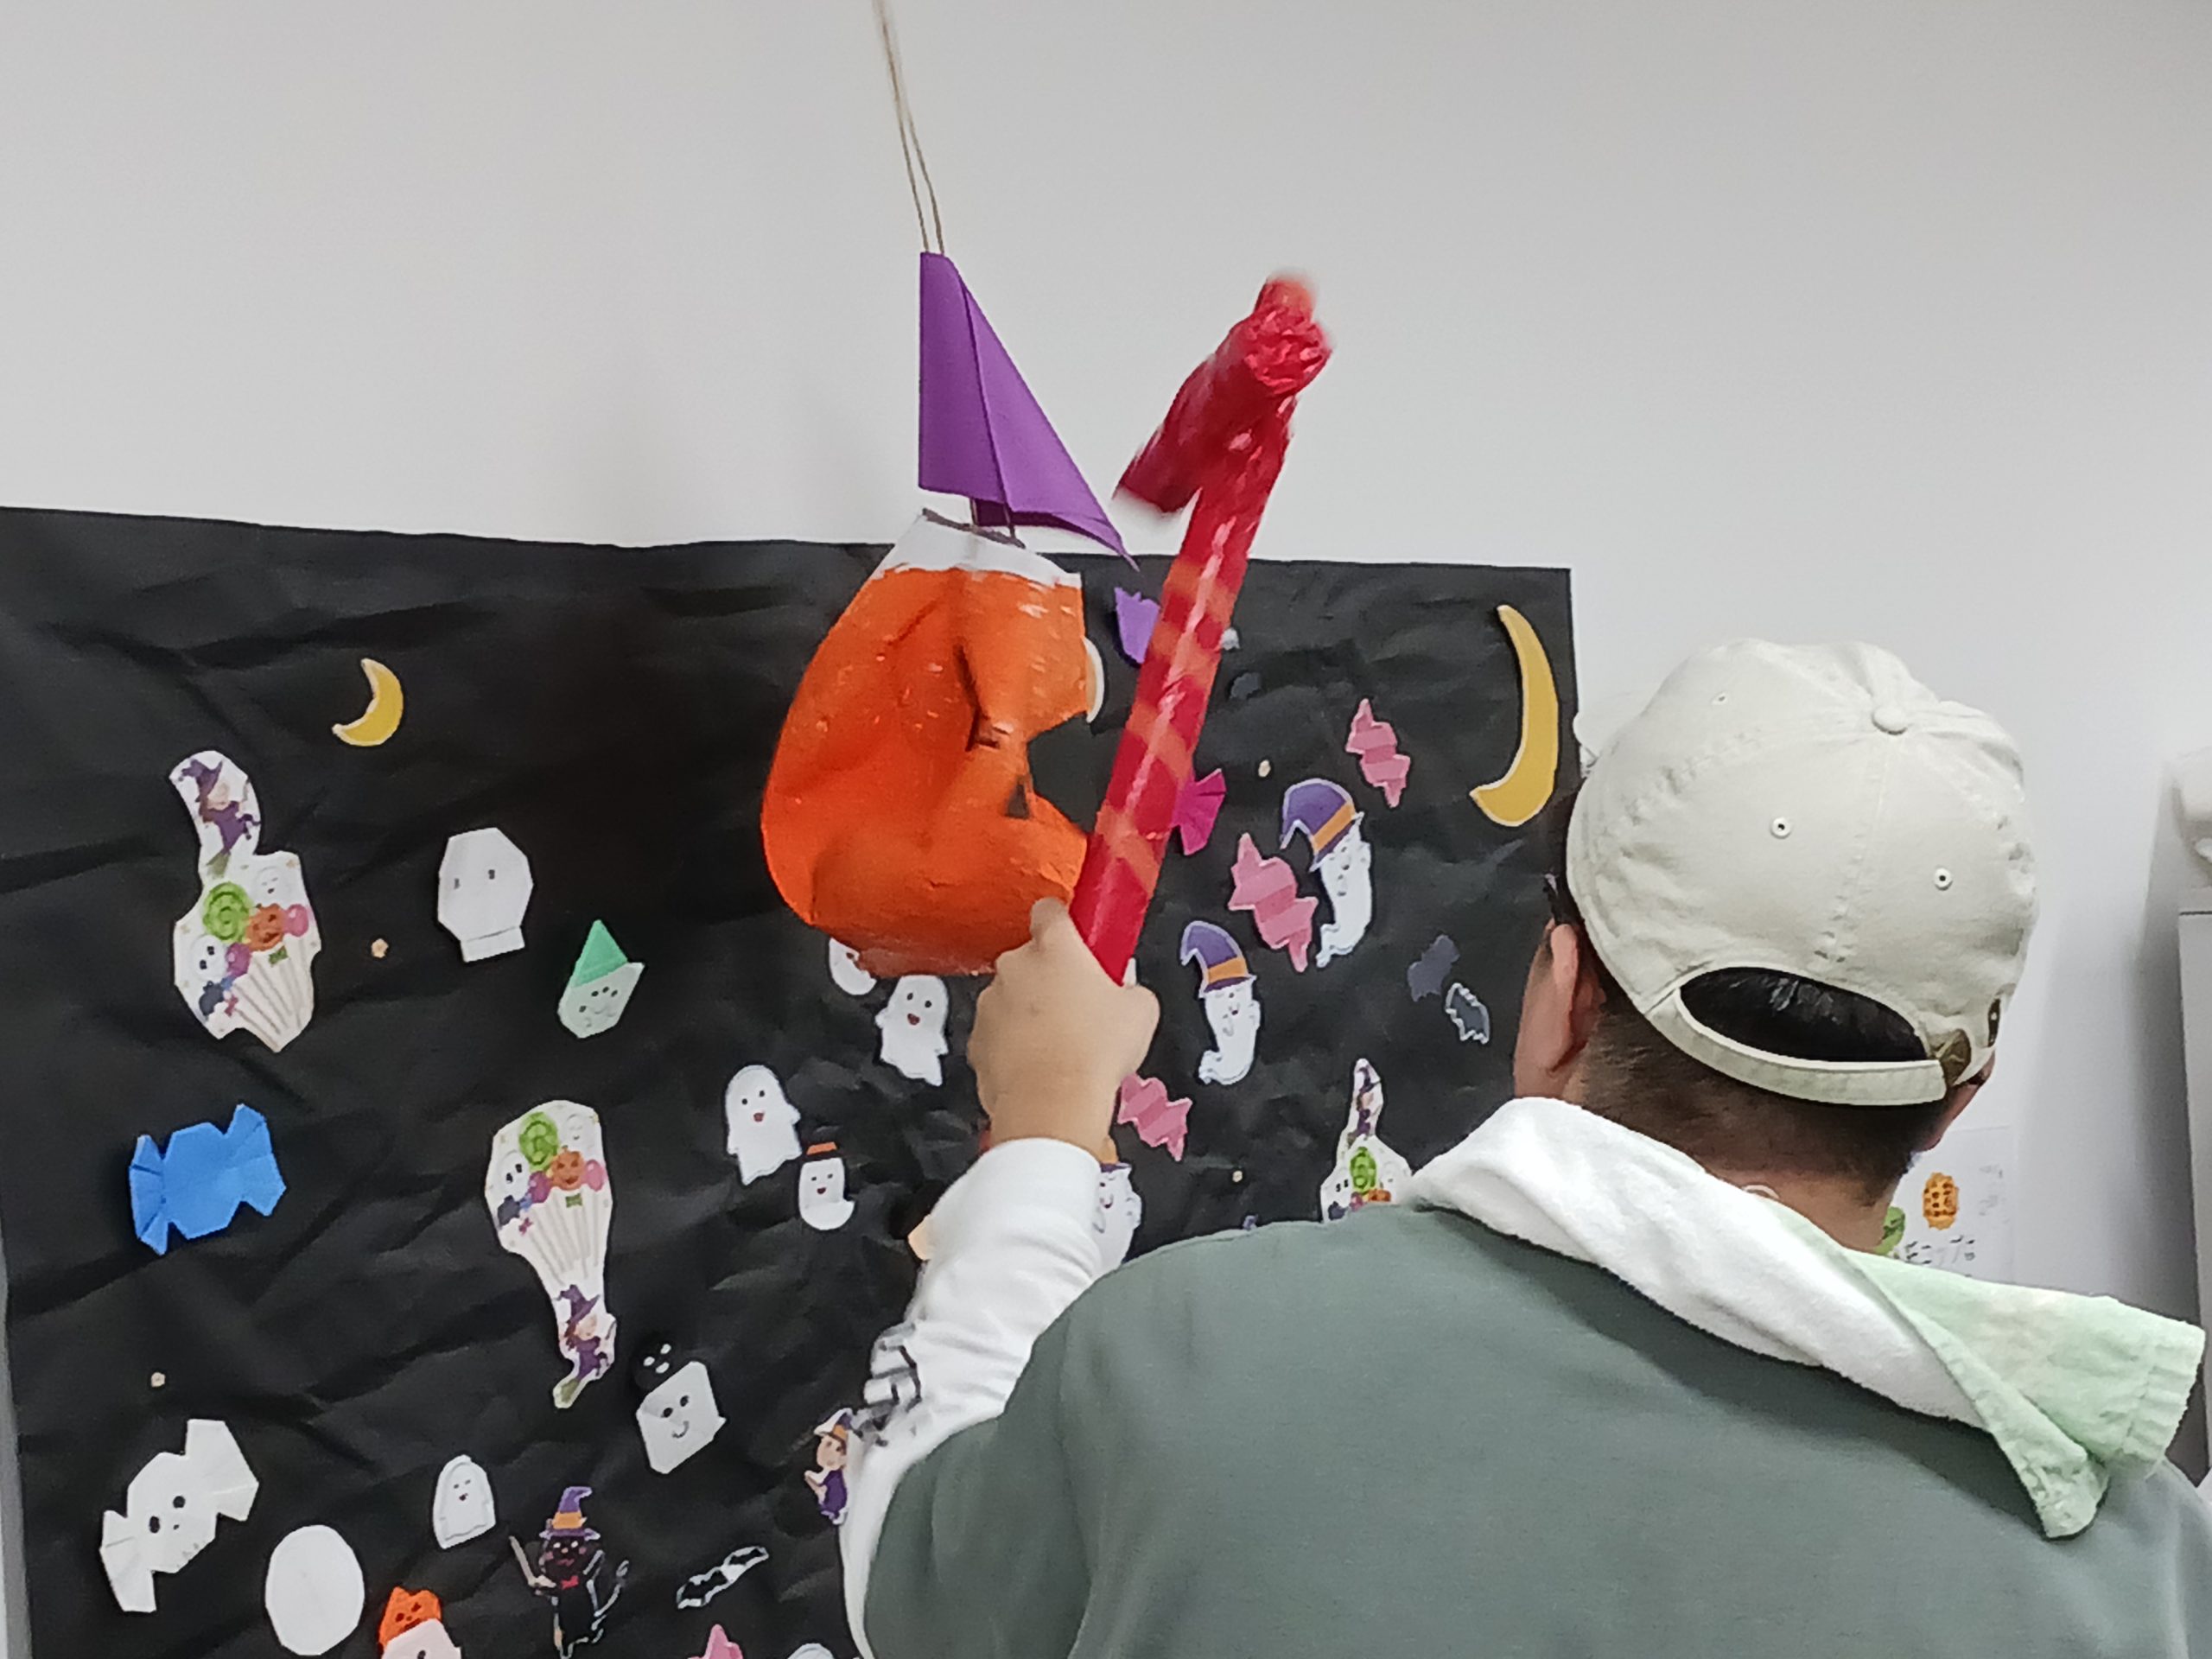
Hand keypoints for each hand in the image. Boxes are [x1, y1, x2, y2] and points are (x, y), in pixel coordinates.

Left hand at [971, 900, 1158, 1152]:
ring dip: (1031, 1012)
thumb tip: (1128, 994)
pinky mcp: (977, 1039)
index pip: (1051, 910)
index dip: (1066, 923)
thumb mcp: (1141, 1011)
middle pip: (1032, 959)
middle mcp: (1016, 966)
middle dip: (1052, 976)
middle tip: (1081, 1005)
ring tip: (1064, 1043)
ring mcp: (991, 1002)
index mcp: (1055, 947)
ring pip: (1012, 997)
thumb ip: (1130, 987)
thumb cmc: (1092, 1055)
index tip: (1079, 939)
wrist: (1052, 1106)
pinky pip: (998, 1033)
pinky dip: (1013, 1044)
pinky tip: (1041, 1064)